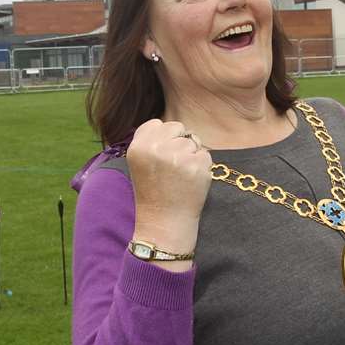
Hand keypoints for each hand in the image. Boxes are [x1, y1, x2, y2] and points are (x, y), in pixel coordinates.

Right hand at [125, 118, 210, 257]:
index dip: (163, 138)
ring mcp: (178, 156)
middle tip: (172, 167)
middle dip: (179, 143)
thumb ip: (151, 141)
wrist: (164, 221)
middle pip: (178, 128)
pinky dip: (202, 167)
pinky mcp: (197, 166)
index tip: (161, 157)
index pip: (158, 124)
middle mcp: (157, 149)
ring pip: (193, 141)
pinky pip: (206, 155)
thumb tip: (174, 128)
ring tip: (180, 176)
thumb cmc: (154, 191)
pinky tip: (191, 181)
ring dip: (191, 156)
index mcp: (138, 146)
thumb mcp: (140, 162)